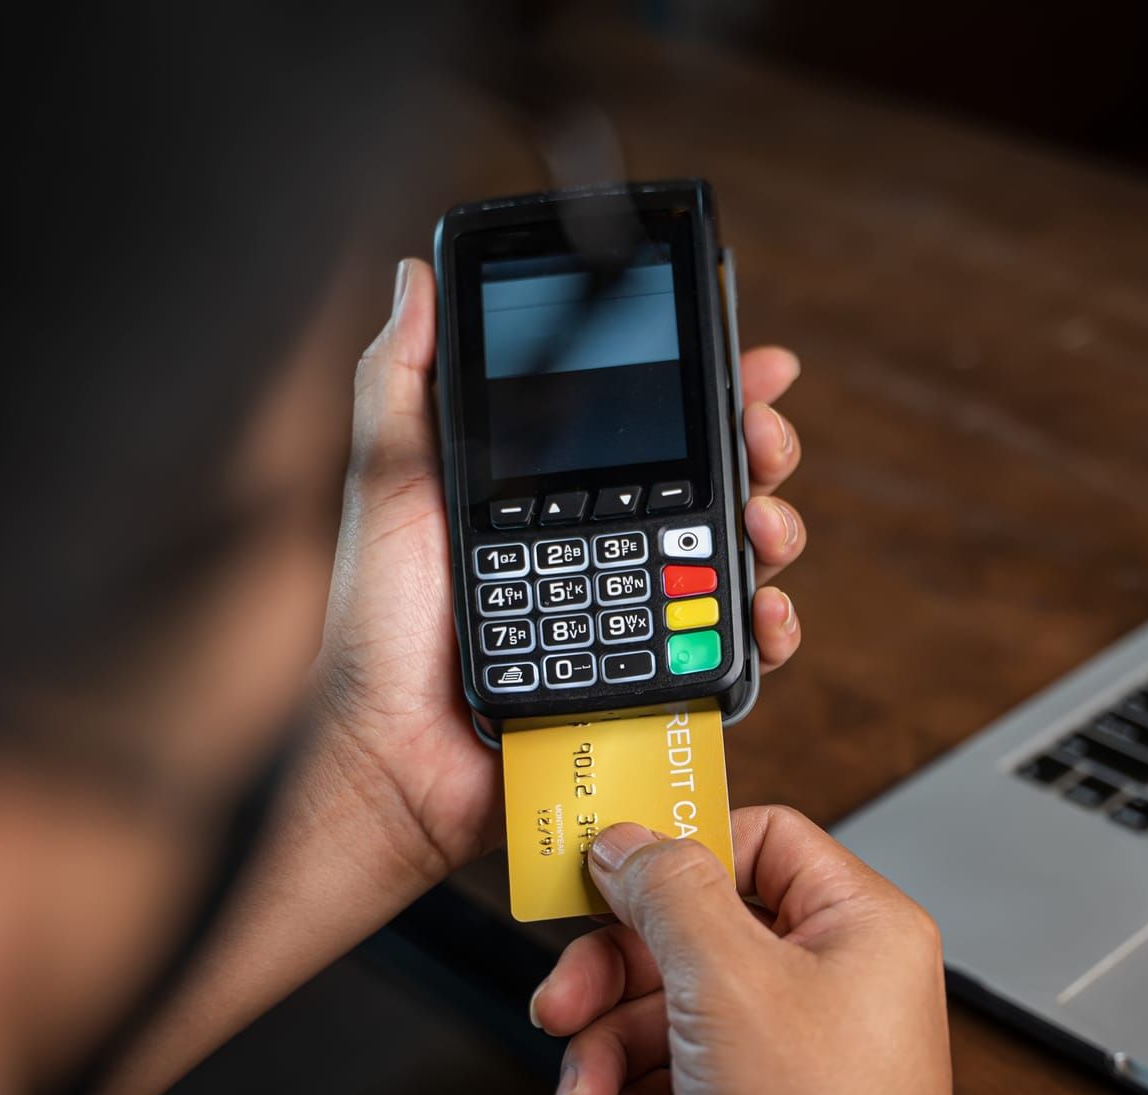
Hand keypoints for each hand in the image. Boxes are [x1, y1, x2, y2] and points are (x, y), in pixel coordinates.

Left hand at [316, 260, 810, 892]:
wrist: (392, 759)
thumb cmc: (376, 634)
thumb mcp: (387, 485)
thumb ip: (402, 383)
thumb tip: (415, 280)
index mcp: (548, 492)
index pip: (642, 421)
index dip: (704, 385)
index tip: (749, 358)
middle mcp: (598, 544)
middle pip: (708, 480)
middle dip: (756, 449)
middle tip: (765, 439)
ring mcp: (630, 612)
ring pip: (731, 557)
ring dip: (771, 526)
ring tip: (765, 523)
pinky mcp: (649, 678)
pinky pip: (727, 649)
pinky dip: (763, 625)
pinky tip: (762, 611)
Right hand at [532, 811, 972, 1094]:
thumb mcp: (728, 983)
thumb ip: (669, 893)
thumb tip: (631, 840)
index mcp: (860, 924)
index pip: (759, 839)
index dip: (676, 855)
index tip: (604, 880)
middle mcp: (837, 981)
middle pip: (692, 935)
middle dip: (611, 985)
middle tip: (562, 1008)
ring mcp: (802, 1055)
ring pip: (668, 1019)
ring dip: (609, 1068)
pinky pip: (678, 1087)